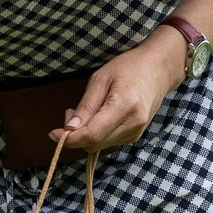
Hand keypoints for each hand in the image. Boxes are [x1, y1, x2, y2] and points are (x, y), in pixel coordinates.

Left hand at [57, 30, 185, 154]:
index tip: (53, 134)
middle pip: (94, 144)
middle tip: (70, 113)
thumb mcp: (101, 79)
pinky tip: (97, 117)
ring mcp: (136, 132)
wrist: (159, 69)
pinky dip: (97, 134)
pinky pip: (108, 142)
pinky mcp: (135, 136)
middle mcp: (133, 124)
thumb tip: (69, 129)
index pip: (92, 135)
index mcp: (124, 106)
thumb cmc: (129, 67)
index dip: (69, 139)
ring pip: (100, 145)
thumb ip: (86, 106)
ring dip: (86, 134)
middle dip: (75, 134)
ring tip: (84, 111)